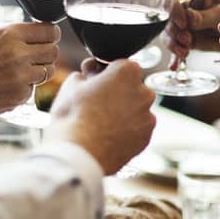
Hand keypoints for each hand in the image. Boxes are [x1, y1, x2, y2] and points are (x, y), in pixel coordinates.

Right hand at [0, 23, 60, 121]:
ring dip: (40, 72)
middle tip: (33, 59)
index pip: (50, 30)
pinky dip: (26, 88)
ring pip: (50, 70)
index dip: (50, 36)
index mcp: (10, 33)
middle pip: (54, 50)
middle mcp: (18, 52)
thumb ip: (19, 37)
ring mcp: (22, 74)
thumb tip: (46, 35)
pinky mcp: (22, 94)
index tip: (48, 39)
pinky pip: (36, 88)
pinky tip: (8, 87)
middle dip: (46, 55)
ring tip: (18, 73)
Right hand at [45, 59, 156, 174]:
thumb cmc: (73, 116)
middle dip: (118, 92)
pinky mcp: (146, 137)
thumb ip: (85, 74)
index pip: (121, 65)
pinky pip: (138, 128)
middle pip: (132, 87)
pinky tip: (108, 136)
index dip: (105, 73)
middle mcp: (144, 91)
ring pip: (136, 108)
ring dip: (123, 112)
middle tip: (96, 103)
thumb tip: (87, 75)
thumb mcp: (72, 85)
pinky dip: (127, 130)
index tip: (94, 81)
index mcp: (127, 71)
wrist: (79, 153)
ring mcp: (147, 115)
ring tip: (100, 123)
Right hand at [165, 0, 219, 63]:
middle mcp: (187, 5)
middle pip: (169, 16)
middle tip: (187, 40)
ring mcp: (185, 23)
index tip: (183, 24)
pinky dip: (176, 57)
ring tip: (183, 53)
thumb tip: (187, 17)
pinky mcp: (188, 38)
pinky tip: (174, 66)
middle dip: (174, 30)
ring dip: (173, 44)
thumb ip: (206, 17)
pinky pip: (178, 46)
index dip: (176, 11)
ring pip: (170, 32)